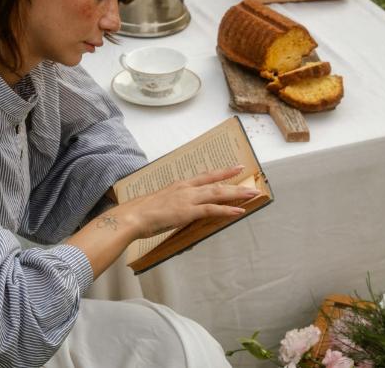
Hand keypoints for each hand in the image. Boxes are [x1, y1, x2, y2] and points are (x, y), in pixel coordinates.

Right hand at [116, 165, 261, 238]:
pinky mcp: (187, 212)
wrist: (132, 217)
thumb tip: (177, 209)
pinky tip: (239, 211)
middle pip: (215, 183)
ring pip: (218, 193)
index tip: (234, 168)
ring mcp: (188, 199)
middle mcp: (186, 189)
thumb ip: (172, 204)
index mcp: (179, 186)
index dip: (221, 173)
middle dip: (234, 181)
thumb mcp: (160, 203)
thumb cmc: (141, 212)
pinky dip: (227, 210)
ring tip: (252, 194)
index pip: (205, 177)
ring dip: (236, 193)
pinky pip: (212, 210)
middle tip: (250, 180)